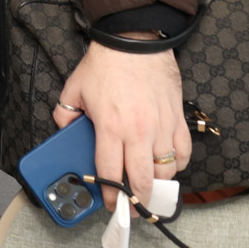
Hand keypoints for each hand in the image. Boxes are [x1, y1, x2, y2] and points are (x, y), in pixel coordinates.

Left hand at [53, 35, 189, 212]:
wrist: (134, 42)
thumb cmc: (105, 65)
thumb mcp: (73, 89)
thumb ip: (64, 114)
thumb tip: (64, 131)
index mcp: (109, 127)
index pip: (110, 171)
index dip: (110, 193)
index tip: (110, 203)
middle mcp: (138, 132)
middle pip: (142, 179)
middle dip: (137, 199)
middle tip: (133, 205)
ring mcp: (160, 127)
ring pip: (166, 171)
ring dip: (158, 183)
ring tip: (149, 186)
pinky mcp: (177, 119)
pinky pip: (184, 152)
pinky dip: (179, 164)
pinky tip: (169, 166)